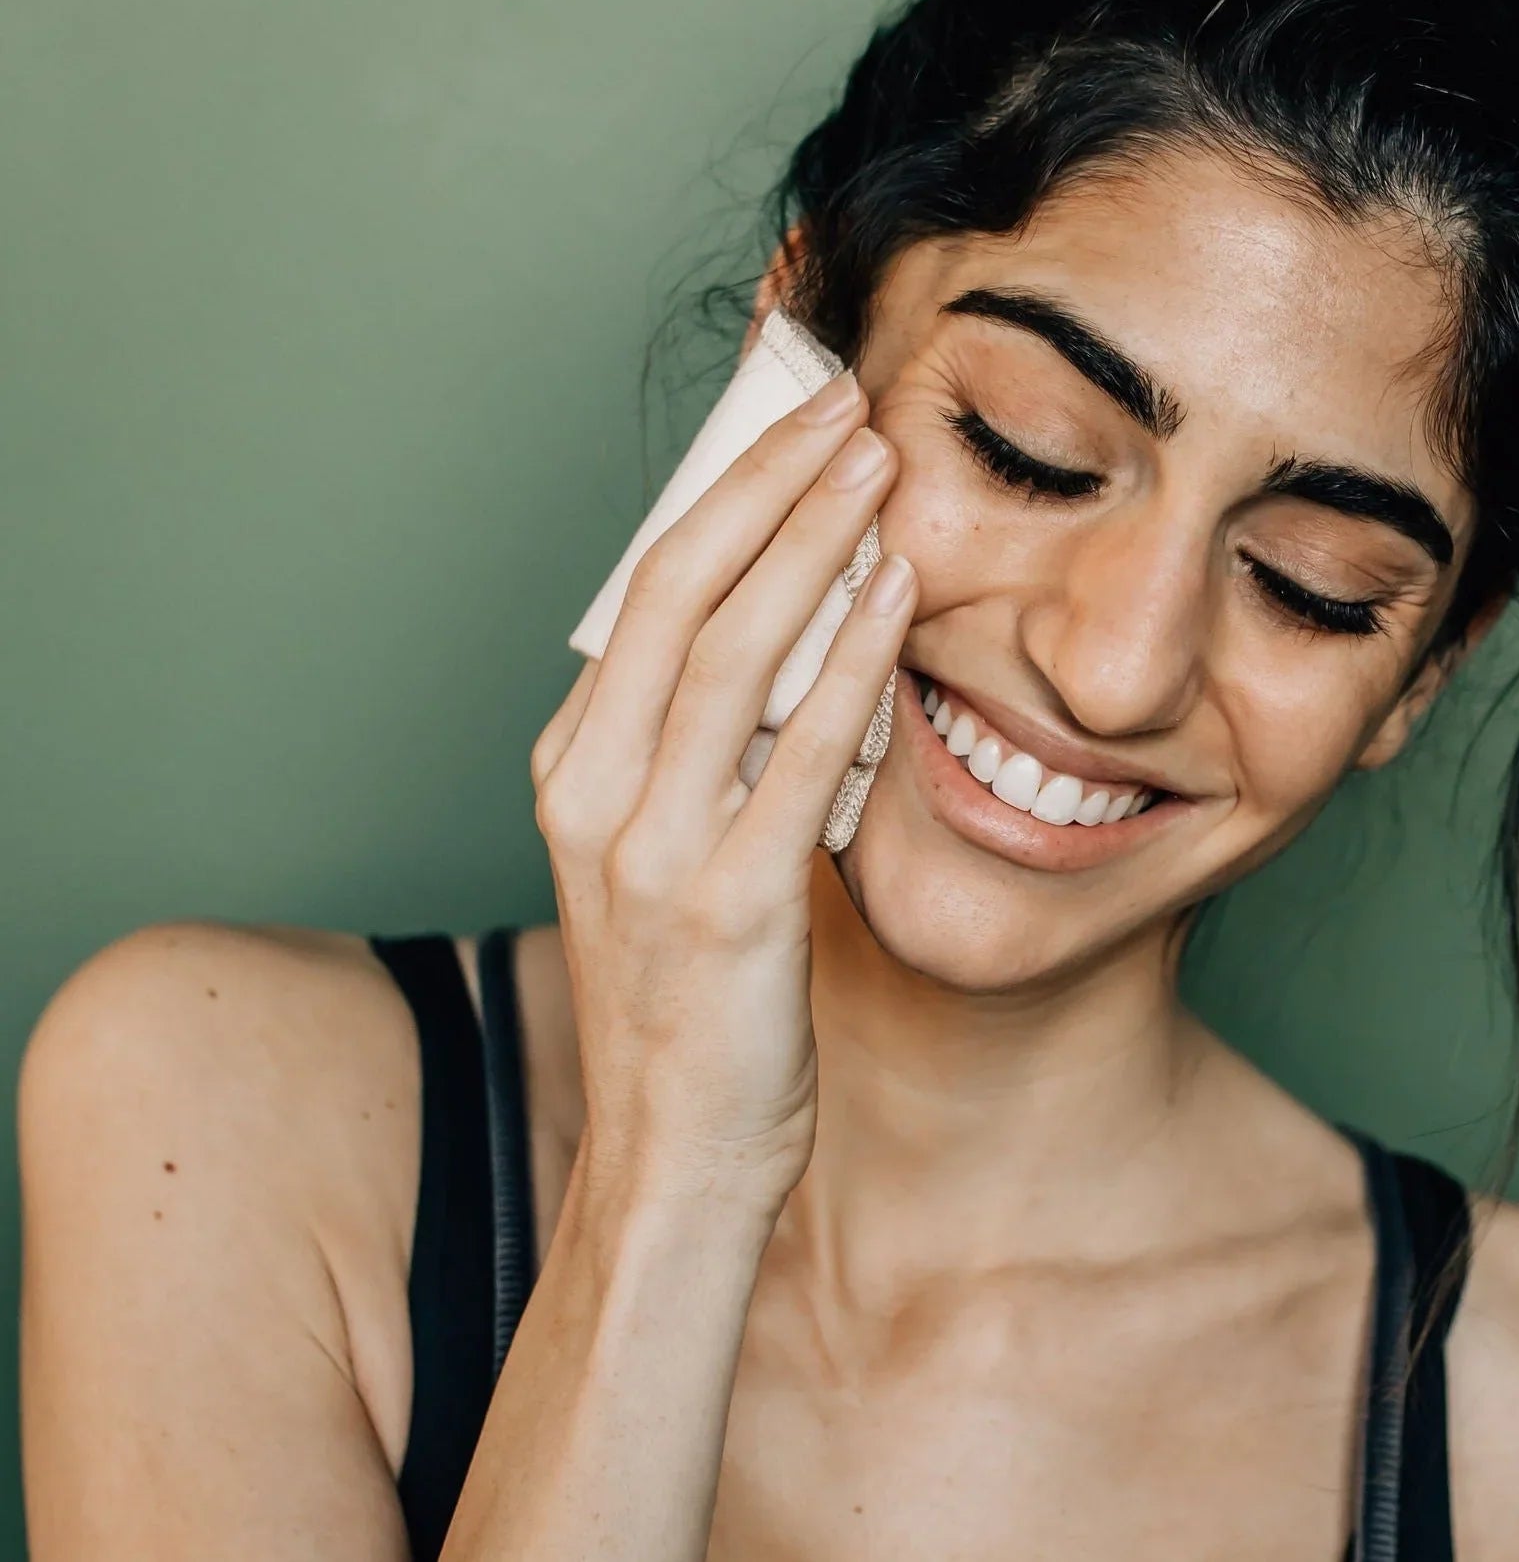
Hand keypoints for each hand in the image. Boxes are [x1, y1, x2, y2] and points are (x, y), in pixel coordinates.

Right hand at [528, 370, 911, 1218]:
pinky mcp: (725, 910)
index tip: (791, 417)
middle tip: (843, 402)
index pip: (646, 588)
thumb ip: (710, 746)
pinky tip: (898, 594)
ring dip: (810, 543)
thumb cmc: (691, 999)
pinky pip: (797, 756)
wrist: (676, 1161)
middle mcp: (594, 794)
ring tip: (877, 463)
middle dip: (766, 482)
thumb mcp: (667, 851)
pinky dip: (850, 661)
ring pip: (728, 652)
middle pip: (678, 592)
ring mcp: (650, 851)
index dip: (722, 488)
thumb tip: (798, 628)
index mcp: (575, 767)